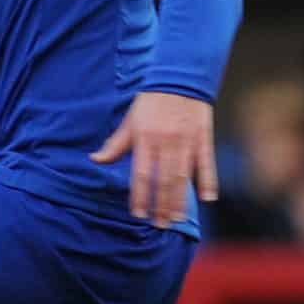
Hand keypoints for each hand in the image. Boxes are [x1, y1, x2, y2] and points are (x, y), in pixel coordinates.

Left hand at [90, 90, 217, 227]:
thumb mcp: (130, 122)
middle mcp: (166, 142)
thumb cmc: (150, 103)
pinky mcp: (204, 138)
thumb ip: (115, 145)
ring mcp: (187, 141)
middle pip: (164, 180)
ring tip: (177, 219)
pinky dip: (208, 181)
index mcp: (145, 139)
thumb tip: (94, 160)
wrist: (179, 78)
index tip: (138, 214)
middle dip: (161, 205)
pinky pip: (207, 163)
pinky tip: (207, 199)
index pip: (141, 174)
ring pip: (184, 176)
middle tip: (160, 225)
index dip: (140, 196)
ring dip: (181, 200)